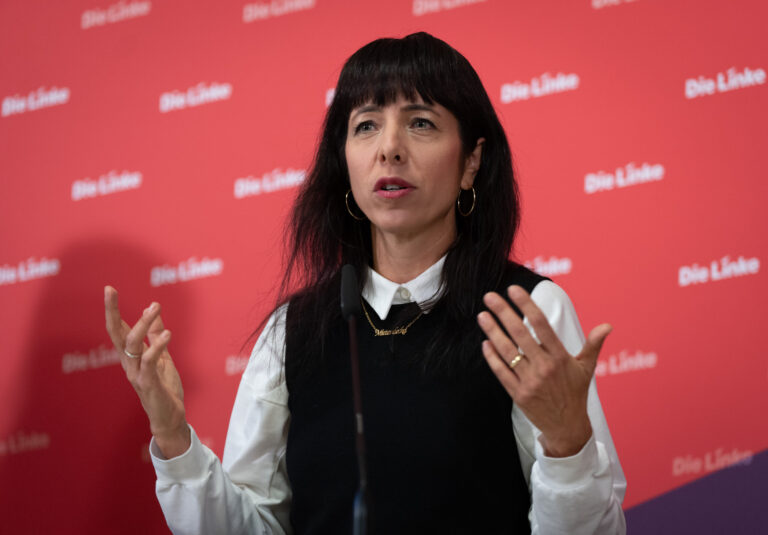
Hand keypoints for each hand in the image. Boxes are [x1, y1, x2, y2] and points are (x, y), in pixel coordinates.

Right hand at [104, 286, 189, 457]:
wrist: (170, 417)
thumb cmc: (165, 389)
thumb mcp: (164, 358)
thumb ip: (157, 337)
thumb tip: (154, 313)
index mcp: (132, 357)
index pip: (119, 329)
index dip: (113, 310)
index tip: (109, 290)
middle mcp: (129, 363)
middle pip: (115, 334)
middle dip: (111, 312)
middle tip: (110, 291)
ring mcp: (137, 373)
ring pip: (131, 344)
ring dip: (143, 324)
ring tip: (154, 307)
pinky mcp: (148, 383)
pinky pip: (149, 361)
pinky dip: (157, 346)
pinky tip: (168, 334)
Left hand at [477, 285, 611, 456]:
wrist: (567, 428)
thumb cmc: (576, 393)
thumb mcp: (587, 368)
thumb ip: (593, 344)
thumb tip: (607, 326)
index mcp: (560, 357)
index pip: (541, 325)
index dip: (526, 305)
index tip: (513, 290)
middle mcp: (544, 367)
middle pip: (519, 334)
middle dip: (503, 313)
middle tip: (489, 296)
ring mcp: (530, 381)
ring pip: (507, 352)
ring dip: (492, 332)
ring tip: (482, 316)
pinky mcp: (518, 394)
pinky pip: (501, 372)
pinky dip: (492, 358)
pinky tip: (485, 343)